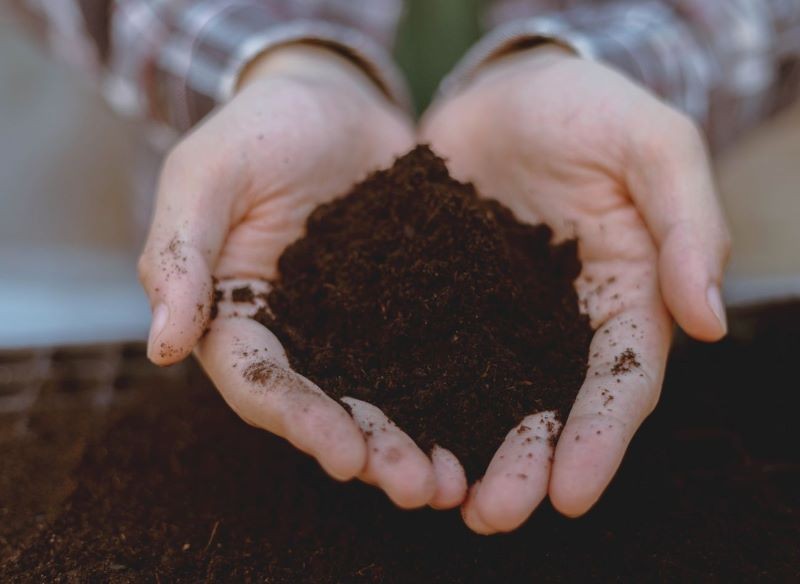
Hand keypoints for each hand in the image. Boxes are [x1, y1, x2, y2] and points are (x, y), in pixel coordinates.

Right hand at [138, 45, 465, 508]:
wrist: (329, 99)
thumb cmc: (257, 129)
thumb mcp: (204, 174)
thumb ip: (179, 253)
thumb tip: (162, 345)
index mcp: (238, 316)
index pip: (261, 383)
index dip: (300, 422)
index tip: (346, 455)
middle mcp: (298, 334)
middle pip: (329, 405)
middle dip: (372, 449)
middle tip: (420, 486)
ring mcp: (356, 323)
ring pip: (383, 393)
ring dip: (416, 439)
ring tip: (458, 478)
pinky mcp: (407, 303)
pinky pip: (432, 350)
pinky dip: (456, 388)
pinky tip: (494, 415)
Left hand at [420, 45, 730, 532]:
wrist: (503, 91)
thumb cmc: (585, 108)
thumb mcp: (650, 142)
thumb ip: (687, 221)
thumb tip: (710, 316)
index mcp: (625, 295)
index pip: (622, 380)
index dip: (602, 437)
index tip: (573, 491)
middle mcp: (560, 322)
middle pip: (550, 407)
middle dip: (527, 464)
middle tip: (493, 514)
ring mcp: (498, 317)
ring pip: (486, 396)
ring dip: (466, 450)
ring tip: (435, 494)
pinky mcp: (443, 301)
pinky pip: (427, 355)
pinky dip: (413, 397)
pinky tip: (386, 429)